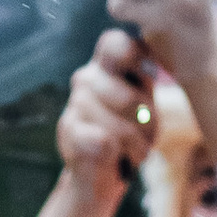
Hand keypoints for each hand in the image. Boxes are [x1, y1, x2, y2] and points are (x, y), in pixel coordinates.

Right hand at [56, 30, 157, 199]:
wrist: (103, 172)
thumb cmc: (132, 133)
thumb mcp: (147, 108)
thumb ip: (146, 86)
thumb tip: (147, 80)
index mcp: (109, 63)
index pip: (116, 44)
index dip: (134, 59)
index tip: (149, 81)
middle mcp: (89, 77)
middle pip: (126, 98)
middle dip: (145, 122)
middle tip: (147, 130)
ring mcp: (75, 102)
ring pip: (115, 125)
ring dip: (133, 143)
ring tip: (132, 148)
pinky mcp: (67, 130)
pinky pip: (99, 140)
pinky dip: (112, 152)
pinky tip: (112, 154)